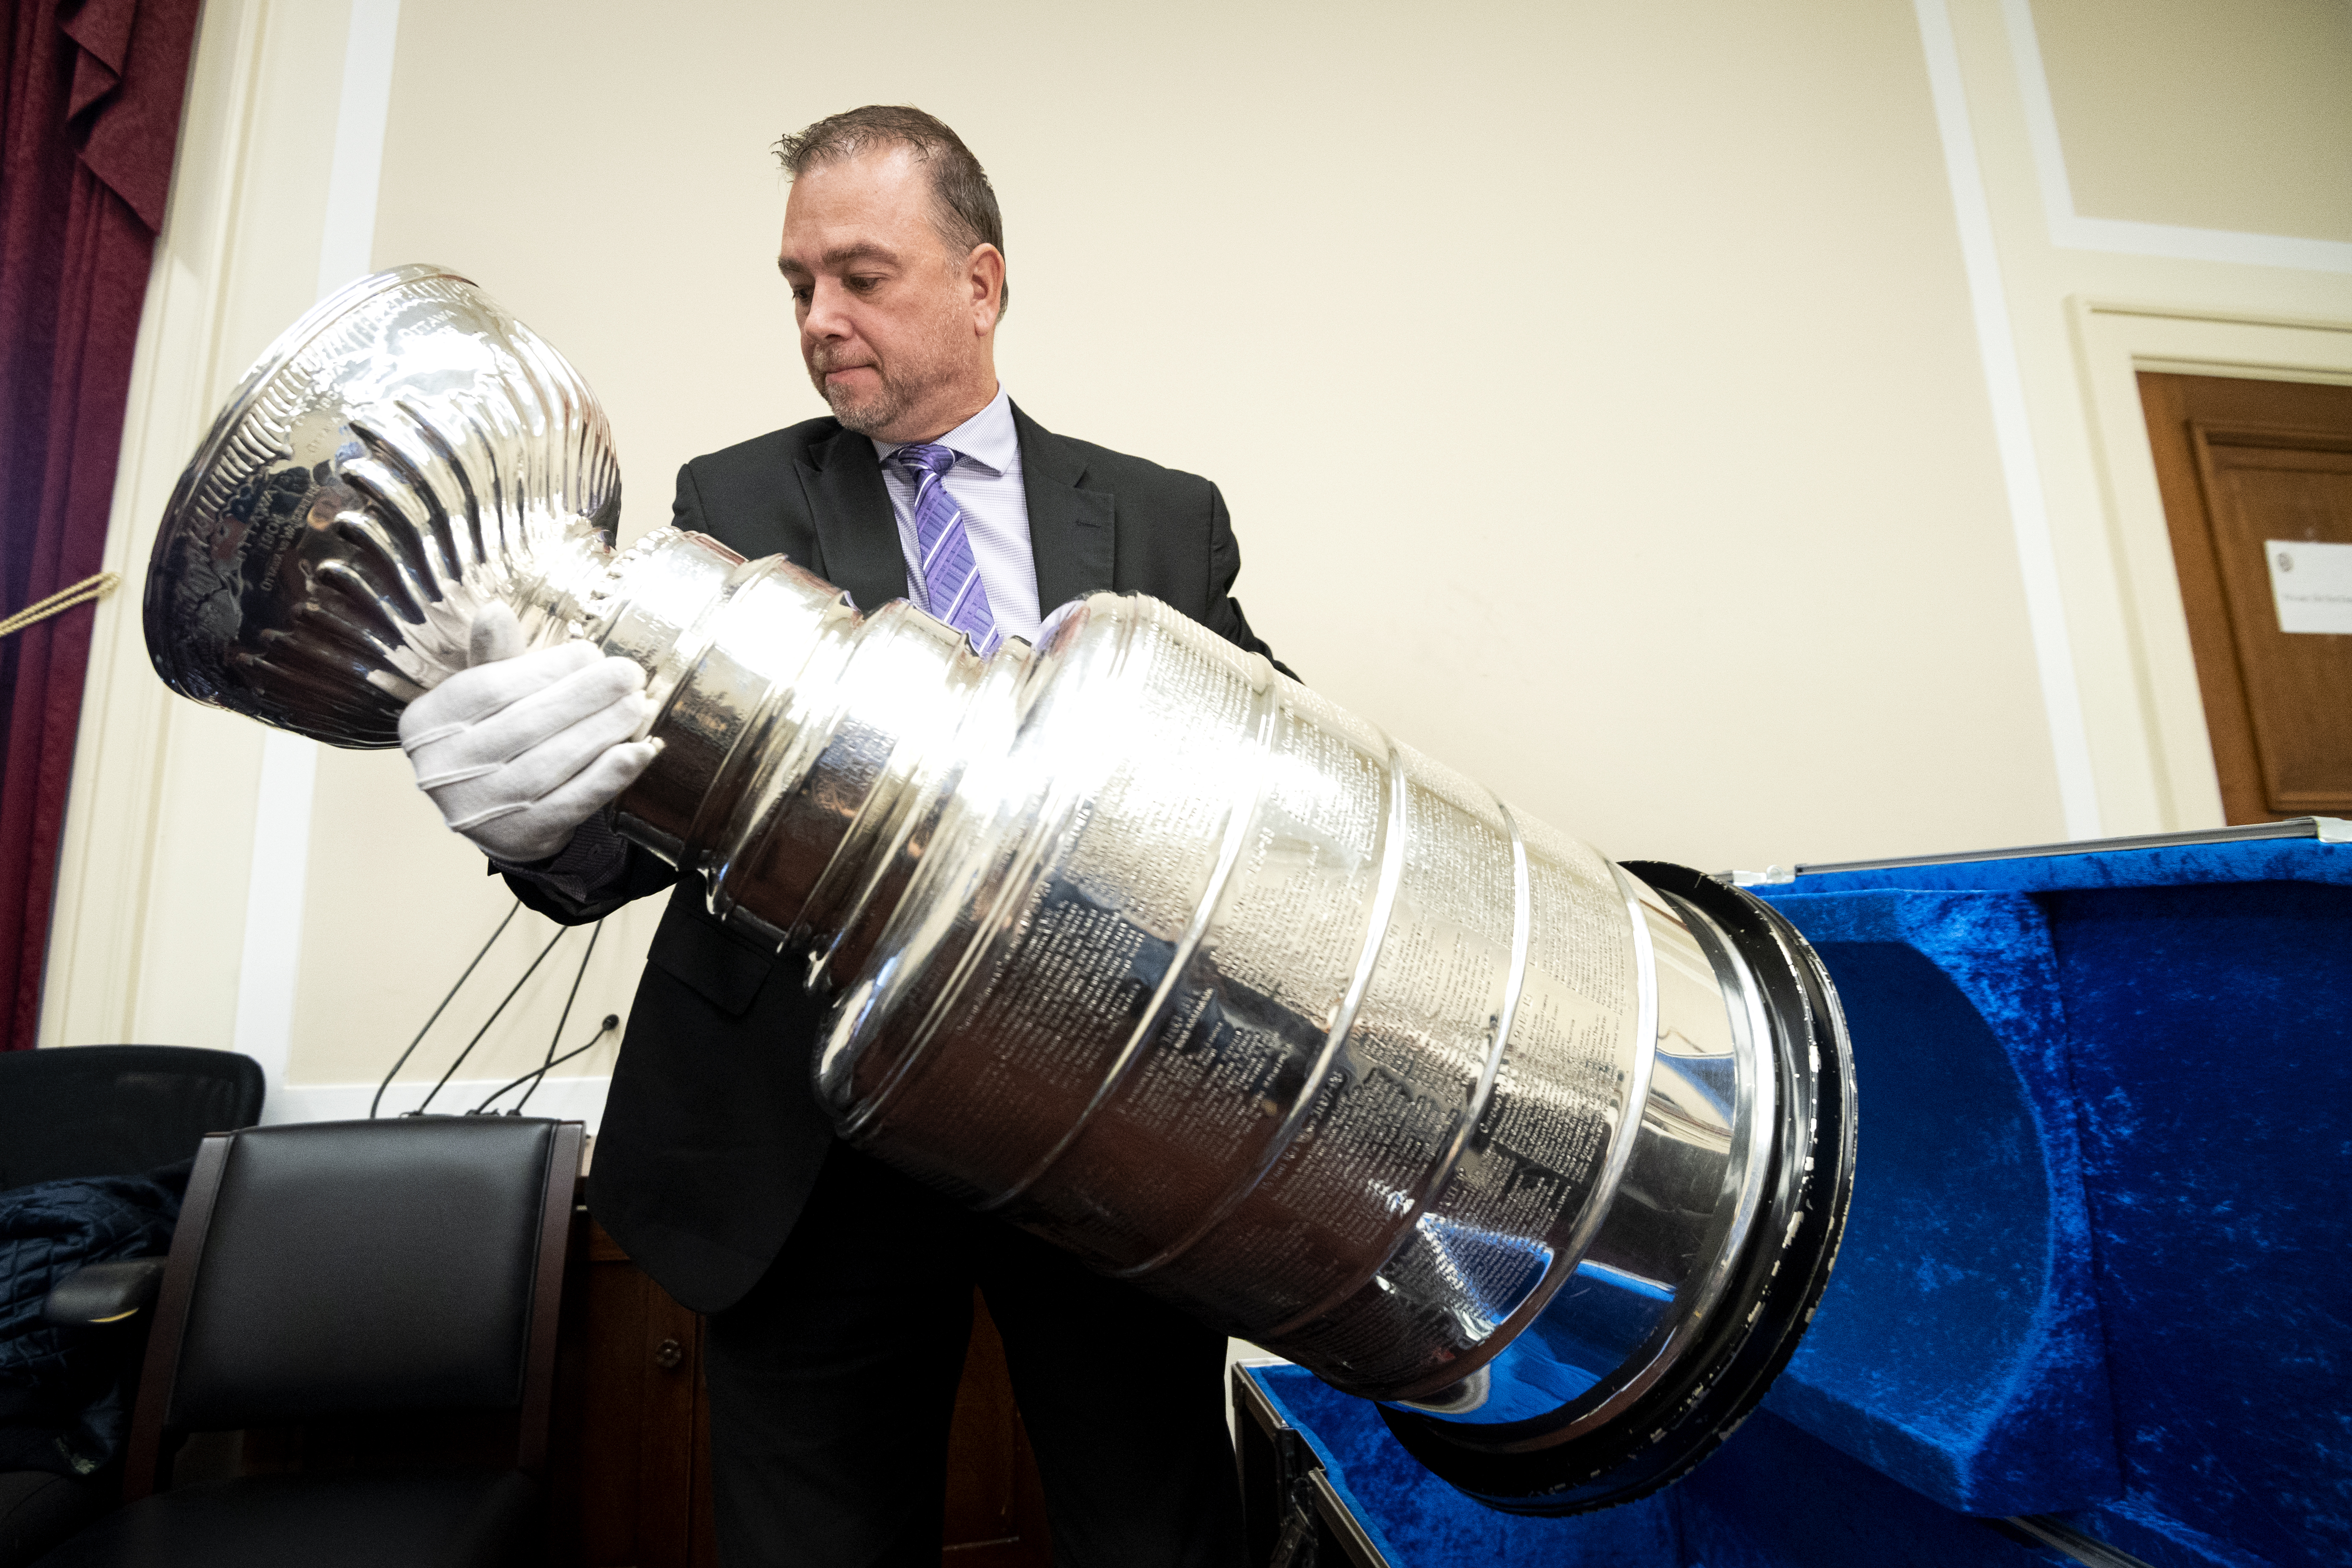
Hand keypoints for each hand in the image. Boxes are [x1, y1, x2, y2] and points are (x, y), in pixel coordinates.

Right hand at [398, 605, 659, 862]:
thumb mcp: (484, 695)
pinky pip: (571, 803)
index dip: (545, 669)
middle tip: (629, 674)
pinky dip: (608, 776)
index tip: (591, 653)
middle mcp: (442, 770)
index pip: (490, 690)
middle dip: (584, 696)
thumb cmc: (494, 736)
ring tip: (638, 705)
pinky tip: (639, 751)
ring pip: (549, 765)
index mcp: (426, 724)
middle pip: (524, 726)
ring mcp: (478, 810)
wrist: (496, 815)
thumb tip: (495, 611)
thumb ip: (494, 657)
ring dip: (601, 732)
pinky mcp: (518, 838)